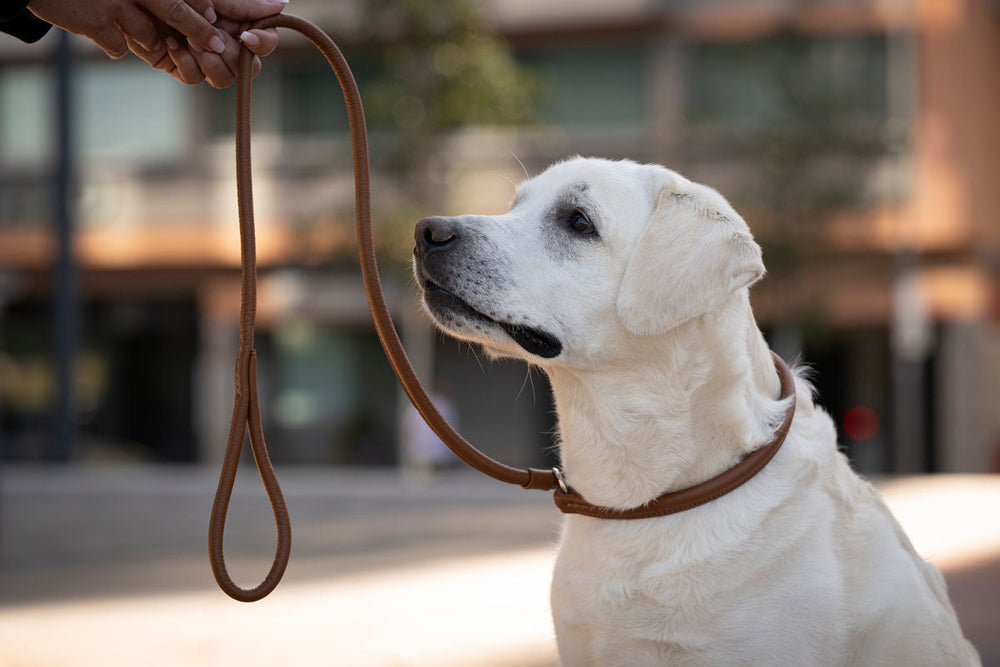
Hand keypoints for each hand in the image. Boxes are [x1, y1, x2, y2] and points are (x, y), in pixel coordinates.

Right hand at [27, 0, 226, 58]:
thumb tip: (196, 11)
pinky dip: (116, 45)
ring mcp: (113, 4)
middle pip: (175, 11)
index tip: (212, 17)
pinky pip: (119, 48)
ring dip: (147, 39)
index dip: (200, 7)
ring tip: (130, 28)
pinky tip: (104, 33)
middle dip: (198, 32)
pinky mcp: (94, 23)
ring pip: (148, 35)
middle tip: (215, 45)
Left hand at [128, 16, 278, 86]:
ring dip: (209, 63)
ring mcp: (202, 56)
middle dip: (232, 56)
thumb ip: (247, 4)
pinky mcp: (179, 65)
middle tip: (213, 39)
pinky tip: (172, 44)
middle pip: (248, 68)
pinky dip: (185, 63)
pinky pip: (193, 78)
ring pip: (224, 79)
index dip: (262, 43)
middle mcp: (223, 41)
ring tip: (191, 42)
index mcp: (236, 22)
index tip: (247, 35)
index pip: (265, 42)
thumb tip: (283, 4)